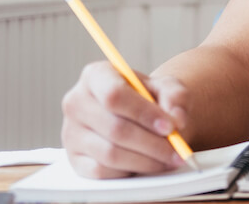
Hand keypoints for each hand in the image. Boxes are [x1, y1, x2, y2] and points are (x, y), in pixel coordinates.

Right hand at [61, 61, 192, 177]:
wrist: (134, 114)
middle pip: (115, 128)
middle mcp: (76, 102)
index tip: (170, 127)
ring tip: (169, 158)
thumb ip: (176, 96)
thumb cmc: (147, 98)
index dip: (144, 113)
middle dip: (152, 143)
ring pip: (110, 154)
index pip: (115, 95)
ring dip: (146, 161)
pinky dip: (129, 171)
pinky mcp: (74, 159)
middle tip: (177, 149)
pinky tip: (146, 164)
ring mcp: (71, 133)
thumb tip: (176, 119)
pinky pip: (102, 172)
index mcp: (95, 76)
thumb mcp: (165, 87)